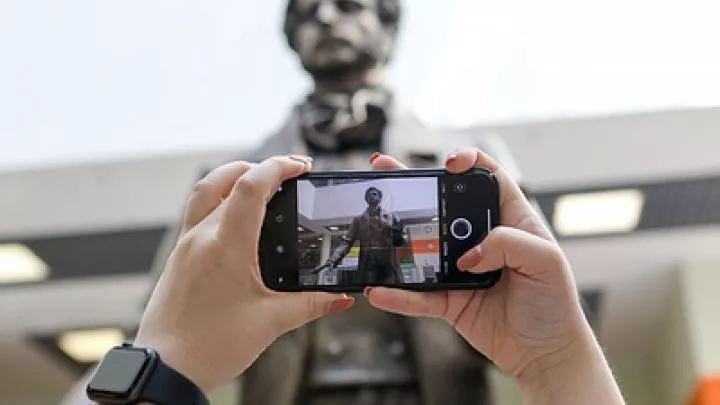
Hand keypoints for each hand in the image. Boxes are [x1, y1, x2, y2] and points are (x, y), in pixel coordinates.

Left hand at [133, 156, 353, 393]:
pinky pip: (197, 215)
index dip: (279, 167)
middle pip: (226, 180)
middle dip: (260, 168)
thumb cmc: (209, 347)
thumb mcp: (270, 323)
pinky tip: (239, 223)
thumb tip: (340, 299)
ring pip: (205, 192)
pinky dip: (220, 203)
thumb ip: (310, 304)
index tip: (301, 166)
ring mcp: (185, 246)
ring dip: (233, 179)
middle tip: (287, 173)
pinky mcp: (178, 258)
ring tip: (261, 185)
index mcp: (225, 246)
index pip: (251, 186)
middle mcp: (201, 238)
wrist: (165, 370)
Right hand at [368, 148, 623, 403]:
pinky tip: (380, 289)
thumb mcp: (546, 261)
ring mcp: (461, 269)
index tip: (450, 163)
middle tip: (388, 172)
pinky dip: (399, 293)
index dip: (469, 162)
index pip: (488, 177)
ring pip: (423, 247)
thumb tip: (468, 254)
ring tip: (374, 226)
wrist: (545, 355)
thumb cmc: (555, 306)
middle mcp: (482, 239)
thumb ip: (508, 244)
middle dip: (415, 186)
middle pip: (443, 204)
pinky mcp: (449, 300)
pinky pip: (418, 294)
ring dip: (397, 238)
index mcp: (511, 220)